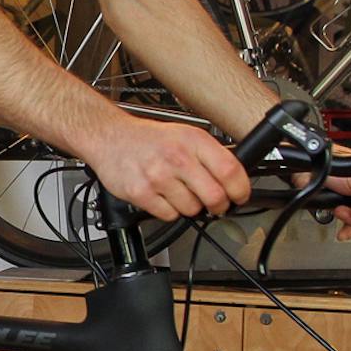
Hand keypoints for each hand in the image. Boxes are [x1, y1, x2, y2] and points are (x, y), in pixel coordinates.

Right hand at [91, 119, 250, 221]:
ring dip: (189, 206)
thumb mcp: (184, 135)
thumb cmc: (149, 140)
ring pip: (192, 209)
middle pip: (215, 196)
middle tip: (214, 204)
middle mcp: (177, 157)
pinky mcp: (141, 193)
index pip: (230, 170)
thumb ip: (209, 155)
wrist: (110, 138)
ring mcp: (158, 176)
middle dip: (219, 206)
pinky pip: (169, 215)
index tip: (240, 196)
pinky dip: (169, 210)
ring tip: (177, 191)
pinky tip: (161, 195)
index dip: (241, 189)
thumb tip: (235, 180)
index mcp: (192, 140)